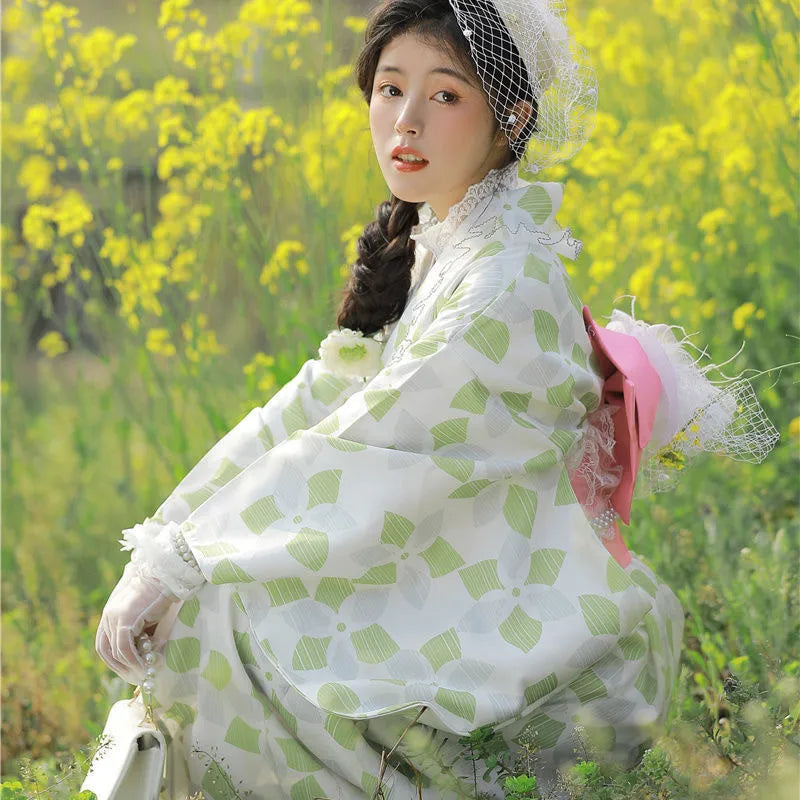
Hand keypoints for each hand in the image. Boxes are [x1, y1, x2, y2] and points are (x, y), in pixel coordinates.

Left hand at [95, 562, 177, 682]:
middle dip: (119, 668)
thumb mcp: (149, 618)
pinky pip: (124, 648)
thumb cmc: (163, 594)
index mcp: (110, 613)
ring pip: (115, 652)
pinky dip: (133, 660)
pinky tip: (144, 666)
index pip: (104, 645)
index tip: (129, 671)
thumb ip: (143, 635)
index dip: (114, 661)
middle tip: (135, 678)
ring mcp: (114, 617)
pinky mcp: (125, 619)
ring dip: (128, 666)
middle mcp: (108, 615)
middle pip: (105, 651)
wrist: (168, 576)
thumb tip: (146, 657)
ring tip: (143, 674)